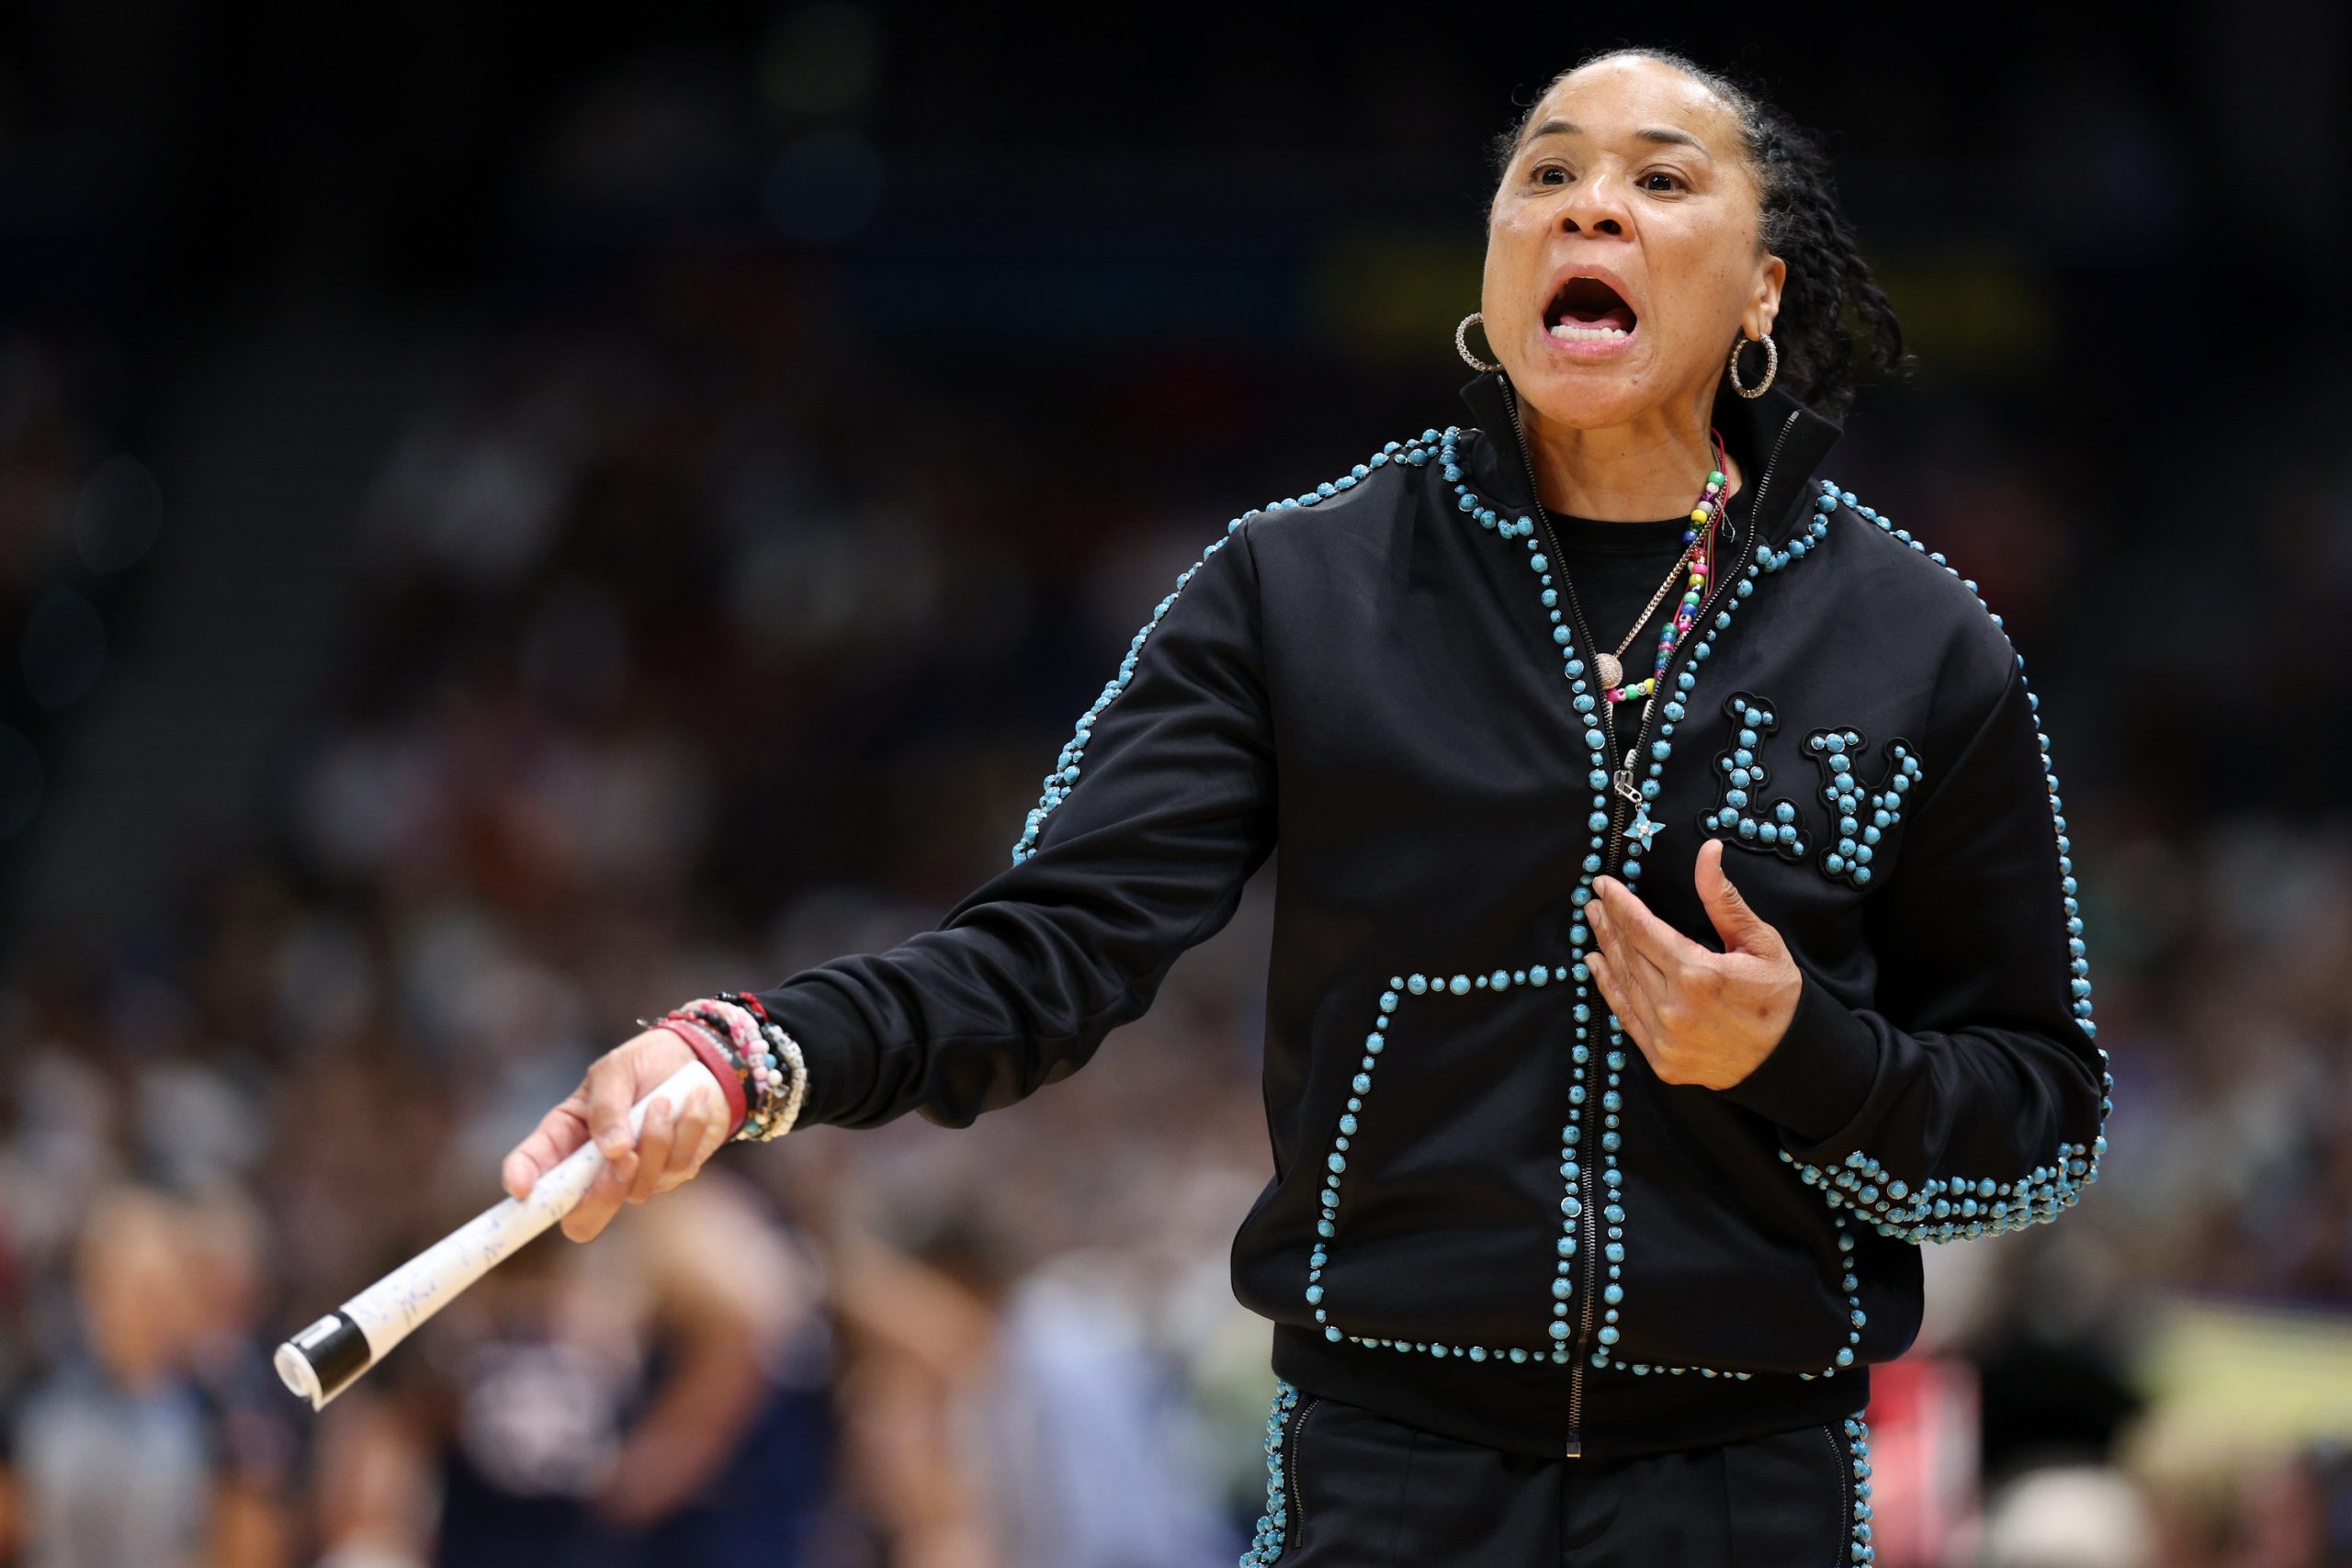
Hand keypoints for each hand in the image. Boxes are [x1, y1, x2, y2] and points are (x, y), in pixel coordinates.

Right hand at [501, 1027, 730, 1241]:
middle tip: (626, 1156)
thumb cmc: (644, 1063)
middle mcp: (592, 1167)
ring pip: (637, 1189)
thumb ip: (607, 1107)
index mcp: (564, 1137)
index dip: (522, 1182)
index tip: (522, 1187)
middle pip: (582, 1220)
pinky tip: (693, 1101)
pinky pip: (678, 1168)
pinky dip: (688, 1130)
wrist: (698, 1061)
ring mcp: (633, 1176)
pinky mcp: (672, 1173)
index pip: (534, 1169)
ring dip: (657, 1140)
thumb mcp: (616, 1071)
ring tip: (663, 1101)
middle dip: (604, 1194)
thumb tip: (613, 1151)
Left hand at [1585, 838, 1801, 1090]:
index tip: (1603, 884)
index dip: (1619, 903)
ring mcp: (1664, 1038)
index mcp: (1697, 974)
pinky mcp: (1661, 1059)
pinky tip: (1597, 965)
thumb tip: (1708, 851)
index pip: (1642, 928)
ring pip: (1623, 982)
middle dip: (1609, 922)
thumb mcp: (1759, 941)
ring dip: (1605, 949)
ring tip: (1594, 923)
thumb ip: (1723, 898)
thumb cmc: (1779, 996)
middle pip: (1628, 953)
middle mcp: (1674, 1007)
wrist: (1790, 1058)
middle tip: (1594, 900)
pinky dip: (1608, 987)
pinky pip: (1625, 1016)